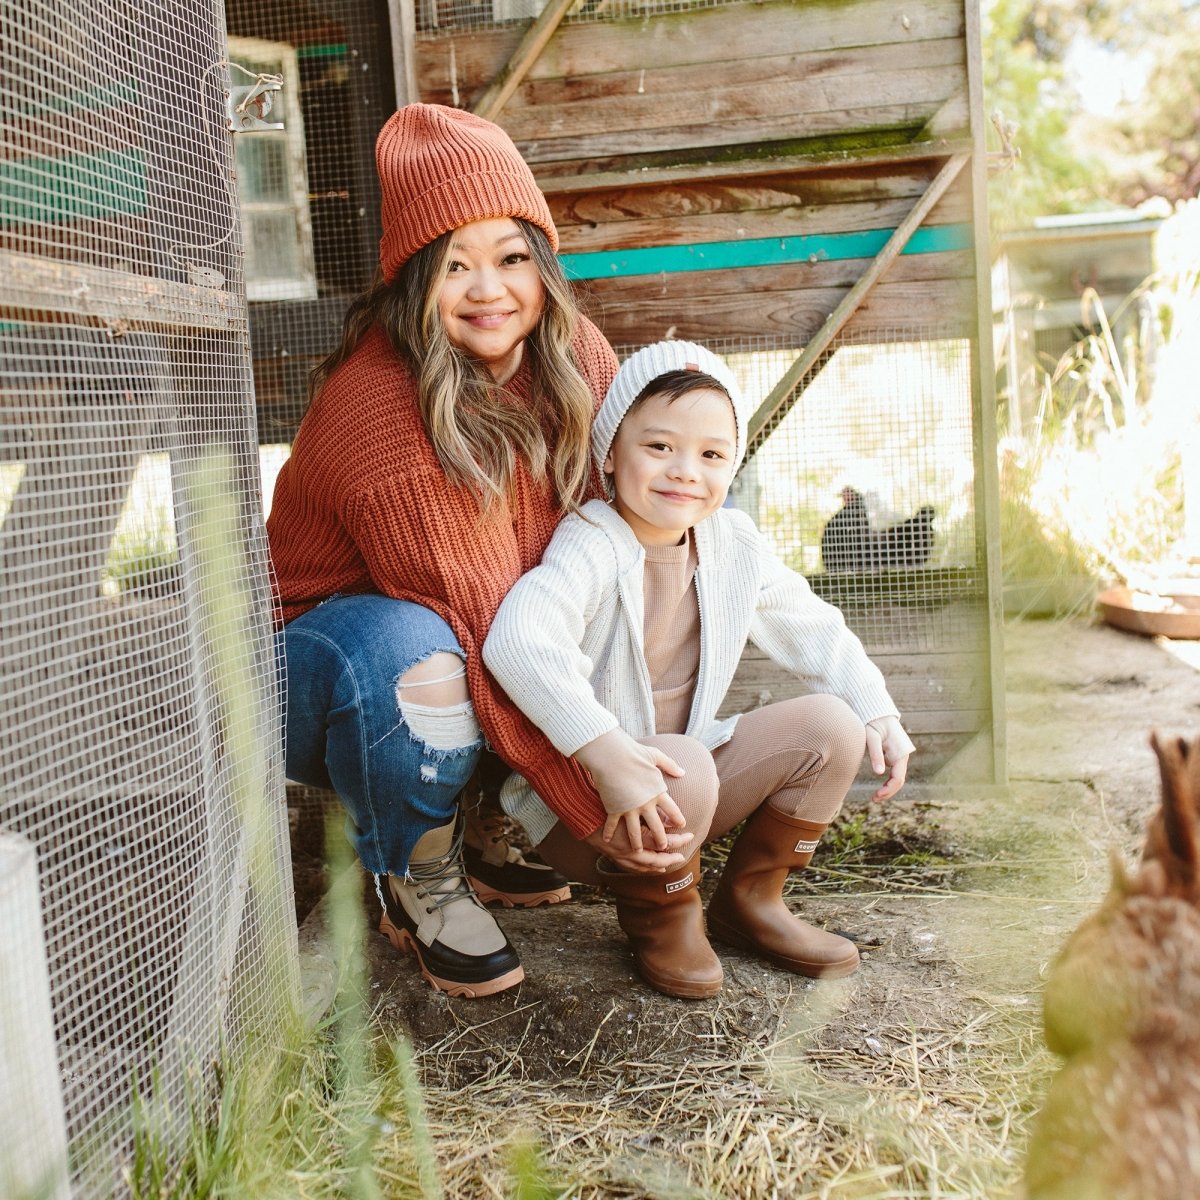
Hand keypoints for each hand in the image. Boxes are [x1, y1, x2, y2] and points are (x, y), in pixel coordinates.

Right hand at [573, 729, 693, 871]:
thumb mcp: (655, 756)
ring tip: (639, 851)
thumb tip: (682, 772)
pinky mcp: (614, 808)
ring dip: (638, 843)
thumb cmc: (633, 753)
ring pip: (636, 833)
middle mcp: (646, 804)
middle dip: (662, 840)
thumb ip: (670, 765)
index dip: (678, 820)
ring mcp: (629, 809)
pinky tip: (607, 839)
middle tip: (663, 847)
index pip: (673, 811)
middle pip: (657, 828)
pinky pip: (612, 824)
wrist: (611, 755)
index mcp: (658, 792)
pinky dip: (609, 832)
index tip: (680, 825)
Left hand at [865, 715, 914, 801]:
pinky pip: (894, 773)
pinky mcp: (894, 756)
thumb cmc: (873, 723)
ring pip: (897, 778)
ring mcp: (899, 757)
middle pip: (899, 780)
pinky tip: (879, 788)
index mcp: (900, 753)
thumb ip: (875, 754)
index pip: (898, 778)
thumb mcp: (871, 737)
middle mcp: (902, 757)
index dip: (888, 789)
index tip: (876, 796)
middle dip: (888, 792)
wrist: (878, 712)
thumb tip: (878, 773)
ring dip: (888, 788)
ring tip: (875, 797)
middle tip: (874, 799)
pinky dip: (888, 782)